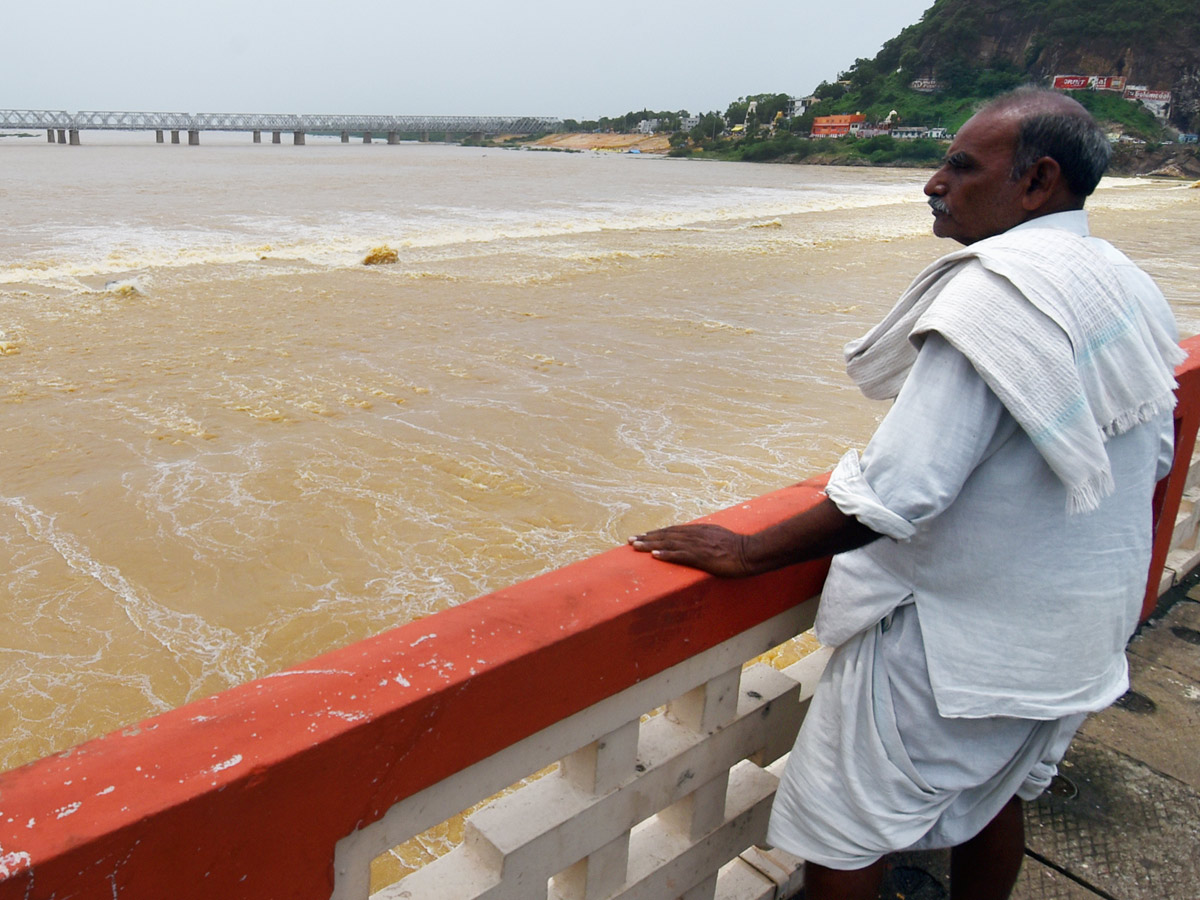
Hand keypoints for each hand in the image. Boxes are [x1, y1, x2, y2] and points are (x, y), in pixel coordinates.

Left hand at [628, 524, 752, 577]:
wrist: (752, 552)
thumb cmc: (739, 548)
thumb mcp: (719, 538)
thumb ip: (705, 538)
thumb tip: (695, 543)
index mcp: (699, 530)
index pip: (672, 531)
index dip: (655, 534)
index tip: (641, 536)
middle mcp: (696, 535)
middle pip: (666, 534)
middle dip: (647, 537)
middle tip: (630, 540)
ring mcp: (699, 545)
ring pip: (670, 542)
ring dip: (650, 544)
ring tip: (635, 546)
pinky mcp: (703, 556)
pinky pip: (681, 555)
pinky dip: (667, 554)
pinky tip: (654, 556)